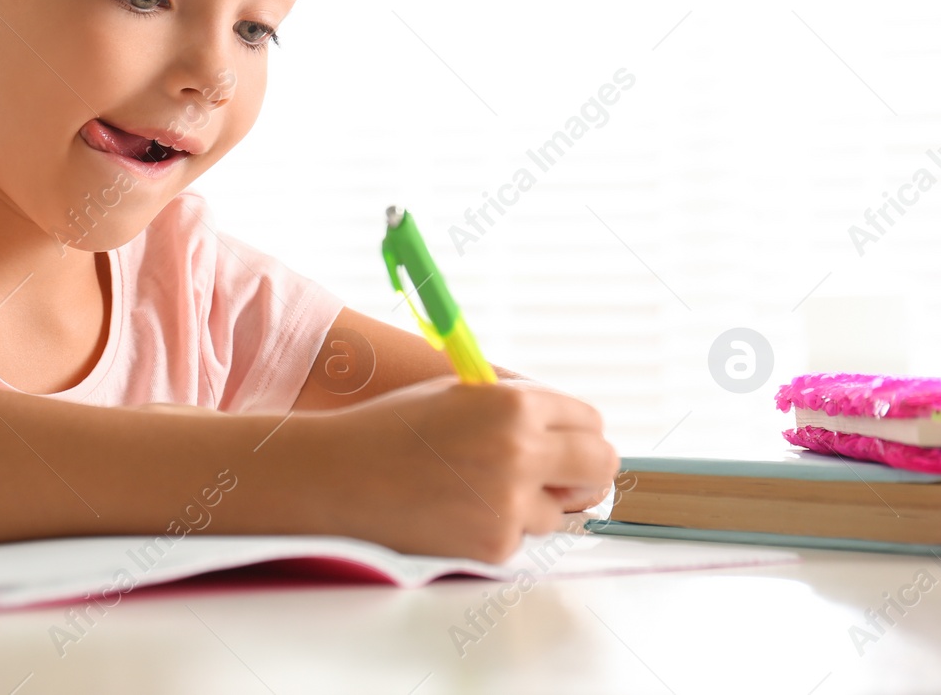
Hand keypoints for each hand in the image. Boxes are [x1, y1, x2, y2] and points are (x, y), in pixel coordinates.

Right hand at [299, 376, 617, 562]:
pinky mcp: (496, 544)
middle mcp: (522, 452)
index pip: (589, 421)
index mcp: (514, 404)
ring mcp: (511, 503)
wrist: (339, 475)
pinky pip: (521, 537)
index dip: (576, 432)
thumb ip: (518, 408)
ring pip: (563, 510)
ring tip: (479, 490)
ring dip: (535, 504)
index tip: (566, 443)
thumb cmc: (393, 428)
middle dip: (585, 470)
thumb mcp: (459, 395)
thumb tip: (571, 433)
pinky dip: (499, 528)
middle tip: (561, 476)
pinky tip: (456, 511)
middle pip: (601, 466)